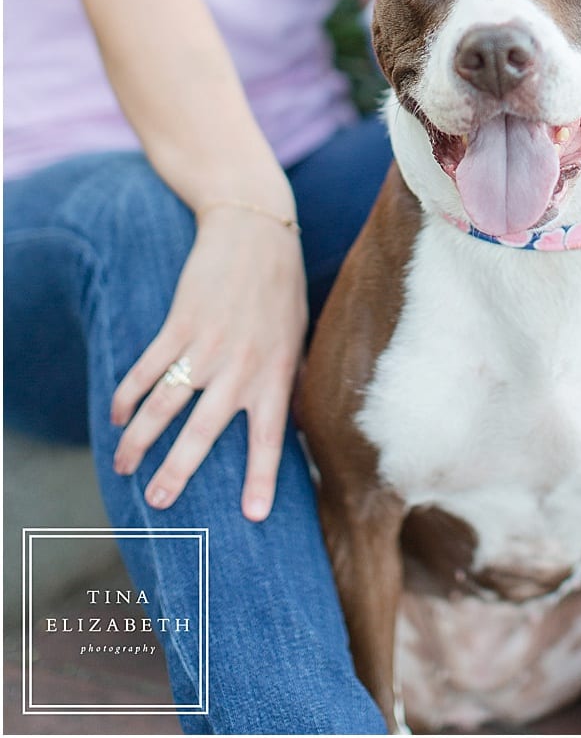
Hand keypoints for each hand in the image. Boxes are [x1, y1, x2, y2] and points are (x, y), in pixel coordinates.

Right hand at [110, 210, 306, 521]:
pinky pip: (145, 370)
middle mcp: (242, 366)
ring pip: (163, 406)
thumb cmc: (282, 290)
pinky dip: (126, 396)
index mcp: (276, 373)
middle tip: (156, 503)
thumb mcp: (297, 337)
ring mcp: (208, 346)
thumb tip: (290, 424)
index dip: (261, 477)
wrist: (258, 232)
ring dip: (137, 440)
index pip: (271, 437)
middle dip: (176, 473)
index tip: (252, 516)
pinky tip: (116, 415)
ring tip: (123, 465)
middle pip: (202, 433)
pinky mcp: (179, 325)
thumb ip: (288, 380)